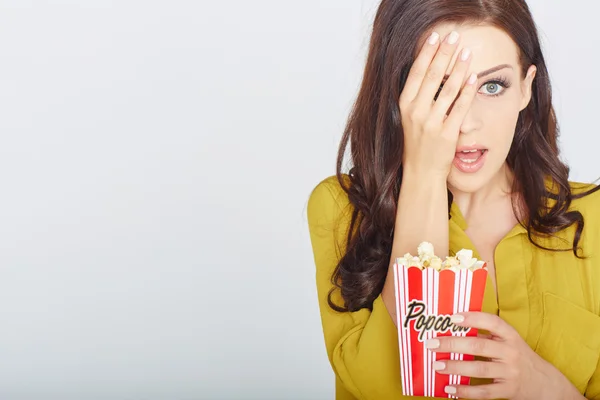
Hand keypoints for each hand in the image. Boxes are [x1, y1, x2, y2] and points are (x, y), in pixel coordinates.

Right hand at [398, 30, 477, 178]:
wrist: (421, 171)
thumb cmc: (416, 141)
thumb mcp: (409, 116)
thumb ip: (417, 94)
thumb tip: (429, 67)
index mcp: (404, 105)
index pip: (416, 72)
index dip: (427, 52)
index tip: (436, 36)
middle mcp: (416, 112)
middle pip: (433, 76)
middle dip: (445, 53)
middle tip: (455, 36)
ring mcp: (431, 123)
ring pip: (448, 89)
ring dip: (459, 68)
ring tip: (467, 52)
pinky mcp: (447, 134)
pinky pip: (460, 108)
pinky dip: (468, 92)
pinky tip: (474, 78)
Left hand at [425, 312, 582, 399]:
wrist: (545, 383)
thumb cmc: (518, 356)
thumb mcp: (509, 341)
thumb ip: (487, 334)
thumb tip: (452, 327)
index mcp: (510, 336)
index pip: (492, 323)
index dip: (473, 318)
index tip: (452, 317)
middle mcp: (511, 352)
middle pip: (479, 346)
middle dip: (453, 344)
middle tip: (432, 343)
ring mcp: (510, 373)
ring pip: (479, 369)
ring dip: (455, 367)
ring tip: (436, 366)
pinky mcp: (508, 390)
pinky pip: (484, 392)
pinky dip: (465, 391)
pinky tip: (449, 388)